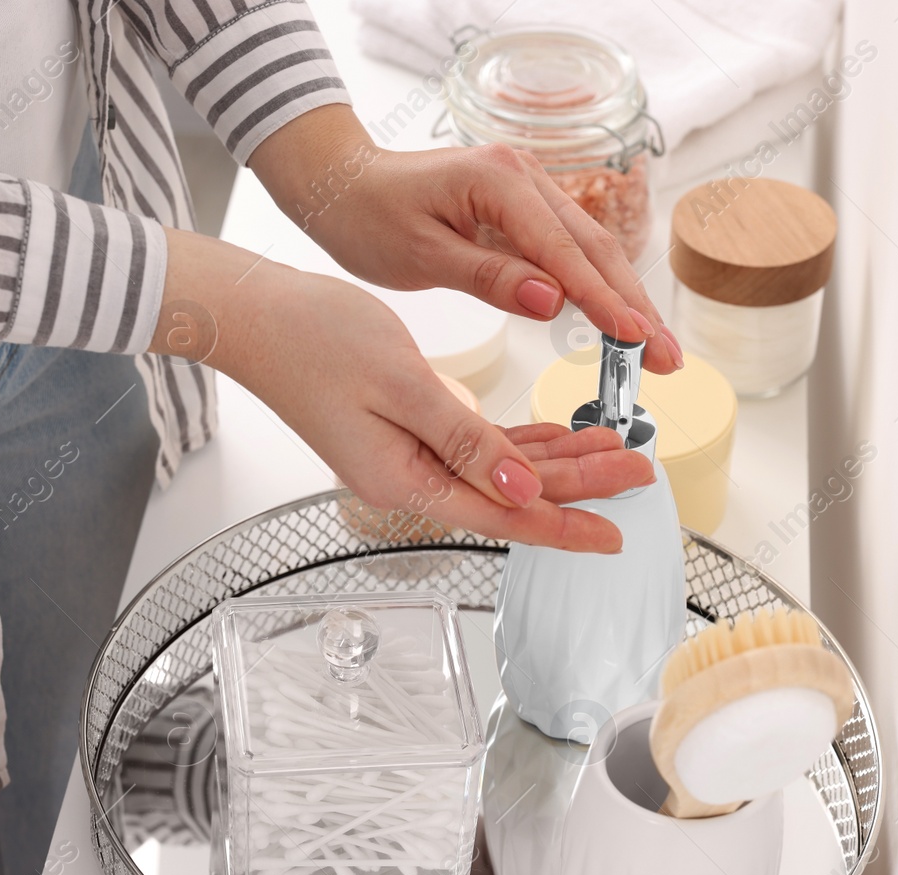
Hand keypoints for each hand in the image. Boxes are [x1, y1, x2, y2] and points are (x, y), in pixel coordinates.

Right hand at [153, 231, 655, 551]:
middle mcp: (408, 478)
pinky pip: (476, 447)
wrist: (256, 316)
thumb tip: (524, 492)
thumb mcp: (402, 384)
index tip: (616, 534)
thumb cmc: (315, 339)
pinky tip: (554, 436)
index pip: (504, 517)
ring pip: (500, 470)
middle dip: (578, 487)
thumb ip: (467, 441)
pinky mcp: (406, 431)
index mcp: (405, 479)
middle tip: (641, 473)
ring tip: (615, 450)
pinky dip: (519, 443)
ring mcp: (406, 457)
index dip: (565, 526)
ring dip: (556, 463)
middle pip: (511, 496)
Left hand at [249, 104, 682, 374]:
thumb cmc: (368, 217)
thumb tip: (555, 302)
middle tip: (669, 359)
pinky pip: (569, 250)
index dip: (604, 299)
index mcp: (497, 181)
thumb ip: (489, 277)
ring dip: (625, 299)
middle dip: (634, 305)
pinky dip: (596, 288)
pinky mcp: (524, 208)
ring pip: (590, 249)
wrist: (342, 184)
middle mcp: (524, 176)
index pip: (563, 250)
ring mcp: (529, 189)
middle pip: (594, 247)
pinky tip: (619, 323)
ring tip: (657, 350)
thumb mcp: (420, 255)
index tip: (637, 339)